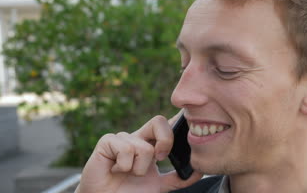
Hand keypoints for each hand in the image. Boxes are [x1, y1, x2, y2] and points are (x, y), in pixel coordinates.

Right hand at [75, 111, 202, 192]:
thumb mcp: (159, 186)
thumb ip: (178, 178)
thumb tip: (200, 172)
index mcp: (151, 144)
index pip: (167, 125)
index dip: (178, 124)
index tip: (187, 135)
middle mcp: (138, 138)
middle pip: (159, 121)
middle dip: (166, 141)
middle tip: (161, 159)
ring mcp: (122, 139)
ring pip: (144, 146)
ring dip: (139, 169)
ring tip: (127, 174)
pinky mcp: (107, 142)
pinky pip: (125, 148)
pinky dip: (124, 166)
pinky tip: (115, 170)